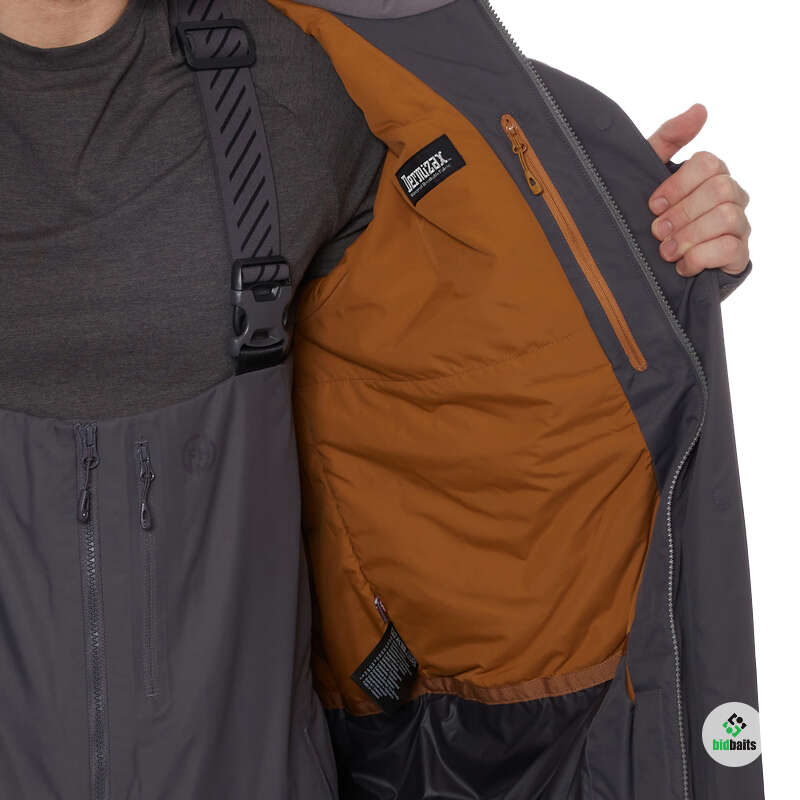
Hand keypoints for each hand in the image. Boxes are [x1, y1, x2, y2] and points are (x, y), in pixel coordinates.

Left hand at [647, 104, 750, 277]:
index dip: (678, 184)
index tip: (652, 205)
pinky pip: (732, 249)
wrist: (649, 270)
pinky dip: (701, 257)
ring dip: (690, 236)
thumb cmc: (652, 218)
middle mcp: (731, 197)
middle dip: (683, 212)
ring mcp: (739, 227)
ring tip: (666, 251)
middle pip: (720, 189)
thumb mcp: (648, 176)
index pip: (708, 163)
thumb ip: (667, 140)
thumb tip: (700, 109)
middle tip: (657, 230)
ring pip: (728, 217)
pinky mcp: (738, 257)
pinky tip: (682, 266)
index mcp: (710, 176)